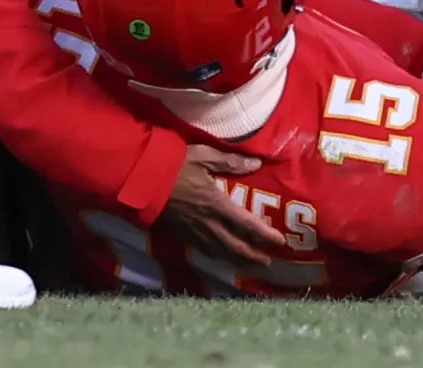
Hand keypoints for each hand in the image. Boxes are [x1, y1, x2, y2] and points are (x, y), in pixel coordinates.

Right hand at [157, 144, 285, 265]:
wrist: (142, 182)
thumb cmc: (174, 165)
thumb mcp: (204, 156)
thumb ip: (231, 162)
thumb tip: (256, 163)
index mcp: (217, 204)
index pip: (247, 225)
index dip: (265, 235)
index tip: (280, 243)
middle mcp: (208, 224)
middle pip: (236, 246)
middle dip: (253, 256)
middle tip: (269, 262)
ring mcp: (193, 232)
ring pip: (220, 253)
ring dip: (237, 260)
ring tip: (250, 265)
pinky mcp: (181, 235)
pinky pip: (204, 251)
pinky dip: (218, 257)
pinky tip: (222, 257)